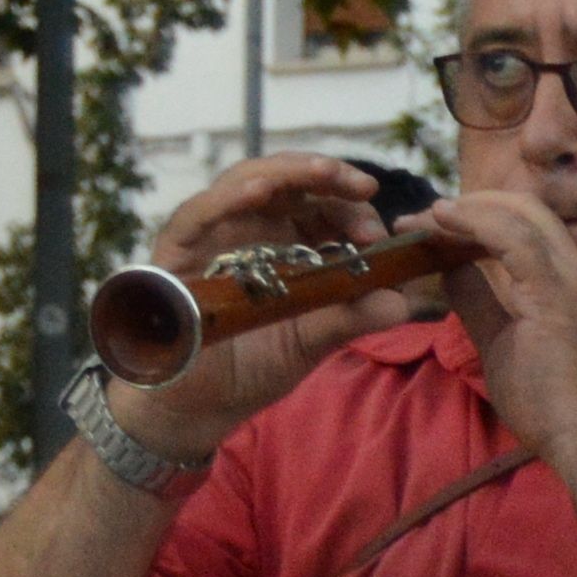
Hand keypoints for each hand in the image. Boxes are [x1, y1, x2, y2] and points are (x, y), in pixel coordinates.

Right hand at [108, 153, 431, 460]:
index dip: (353, 207)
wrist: (201, 404)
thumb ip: (353, 317)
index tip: (378, 234)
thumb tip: (401, 301)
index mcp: (287, 242)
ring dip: (285, 173)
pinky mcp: (175, 251)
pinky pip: (197, 214)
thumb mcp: (313, 339)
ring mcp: (211, 235)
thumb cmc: (256, 363)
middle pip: (288, 181)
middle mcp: (250, 229)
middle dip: (328, 176)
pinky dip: (227, 199)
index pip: (322, 203)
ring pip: (245, 183)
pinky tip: (258, 191)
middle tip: (363, 186)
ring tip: (322, 172)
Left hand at [429, 183, 576, 457]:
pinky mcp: (553, 291)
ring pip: (518, 214)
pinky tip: (440, 220)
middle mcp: (575, 269)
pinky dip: (473, 222)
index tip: (436, 225)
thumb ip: (477, 298)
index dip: (481, 216)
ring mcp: (568, 277)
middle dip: (470, 204)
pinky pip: (511, 238)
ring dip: (464, 210)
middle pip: (525, 208)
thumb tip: (446, 268)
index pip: (528, 225)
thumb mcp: (498, 335)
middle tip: (422, 217)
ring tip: (423, 217)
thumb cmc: (545, 397)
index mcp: (567, 280)